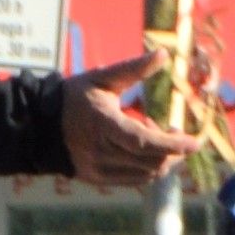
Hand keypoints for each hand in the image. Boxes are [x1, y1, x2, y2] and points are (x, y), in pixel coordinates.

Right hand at [57, 60, 207, 188]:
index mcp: (101, 124)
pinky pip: (136, 180)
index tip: (194, 143)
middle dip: (172, 149)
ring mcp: (97, 168)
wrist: (40, 124)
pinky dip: (149, 168)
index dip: (170, 144)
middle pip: (150, 160)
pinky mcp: (98, 179)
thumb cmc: (74, 97)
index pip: (142, 141)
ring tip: (152, 134)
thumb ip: (133, 69)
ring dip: (161, 158)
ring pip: (146, 173)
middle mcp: (99, 151)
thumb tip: (163, 53)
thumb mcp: (102, 79)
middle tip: (172, 130)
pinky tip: (144, 150)